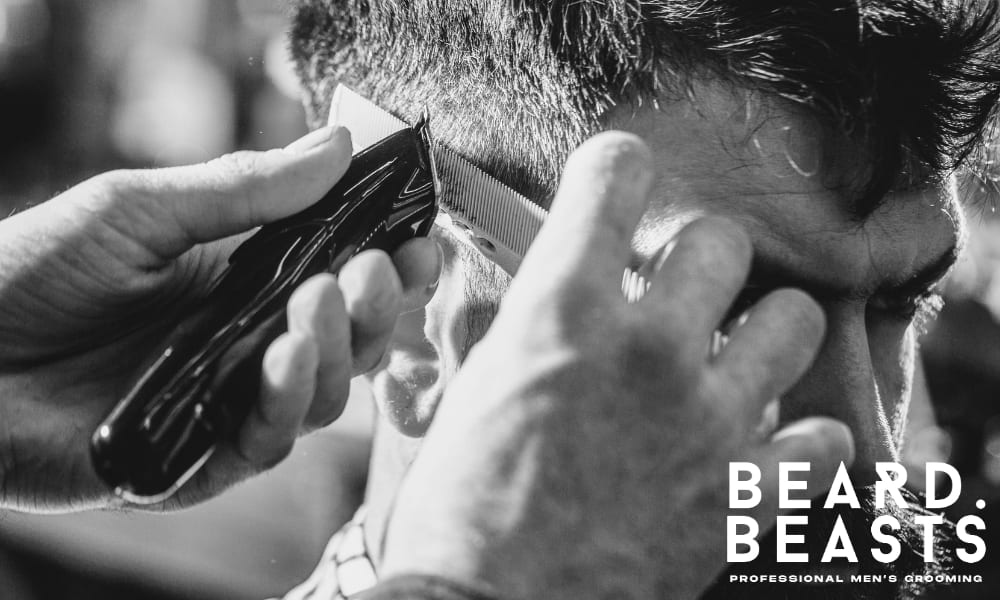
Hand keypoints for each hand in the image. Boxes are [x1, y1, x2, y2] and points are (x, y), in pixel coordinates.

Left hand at [0, 126, 440, 510]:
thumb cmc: (32, 272)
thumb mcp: (140, 211)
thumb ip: (243, 189)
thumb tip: (339, 143)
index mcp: (243, 285)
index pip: (340, 277)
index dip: (387, 262)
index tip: (416, 237)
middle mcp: (247, 347)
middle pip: (350, 342)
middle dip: (376, 308)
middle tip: (375, 270)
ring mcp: (226, 405)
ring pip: (323, 395)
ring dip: (339, 351)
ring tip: (320, 302)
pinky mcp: (197, 460)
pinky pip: (266, 442)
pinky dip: (286, 401)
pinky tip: (284, 356)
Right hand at [381, 132, 852, 598]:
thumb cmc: (458, 510)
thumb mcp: (467, 396)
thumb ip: (514, 329)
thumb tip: (528, 289)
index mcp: (560, 313)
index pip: (614, 176)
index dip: (616, 170)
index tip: (617, 184)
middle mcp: (646, 349)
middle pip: (719, 242)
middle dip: (695, 260)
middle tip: (673, 297)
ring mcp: (707, 420)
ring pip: (793, 321)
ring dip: (764, 333)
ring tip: (734, 359)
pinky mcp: (745, 494)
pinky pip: (824, 440)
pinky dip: (800, 440)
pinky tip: (766, 446)